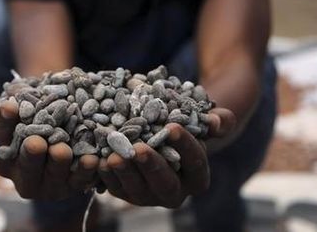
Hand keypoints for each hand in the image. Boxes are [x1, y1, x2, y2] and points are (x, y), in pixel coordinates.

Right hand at [0, 100, 99, 200]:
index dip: (3, 124)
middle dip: (31, 154)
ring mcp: (48, 185)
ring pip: (53, 176)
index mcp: (4, 156)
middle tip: (36, 142)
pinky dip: (86, 170)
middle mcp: (22, 175)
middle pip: (25, 166)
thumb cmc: (33, 122)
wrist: (61, 139)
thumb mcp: (17, 115)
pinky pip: (80, 181)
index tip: (10, 105)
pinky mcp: (72, 187)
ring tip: (62, 150)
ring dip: (58, 163)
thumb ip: (4, 116)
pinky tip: (92, 159)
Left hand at [97, 107, 235, 207]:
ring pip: (137, 190)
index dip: (185, 146)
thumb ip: (216, 120)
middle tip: (139, 149)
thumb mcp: (201, 120)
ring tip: (114, 156)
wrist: (158, 135)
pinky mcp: (125, 193)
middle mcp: (174, 192)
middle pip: (165, 184)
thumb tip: (215, 122)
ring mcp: (148, 196)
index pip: (195, 163)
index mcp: (197, 177)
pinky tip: (99, 160)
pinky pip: (115, 188)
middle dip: (152, 166)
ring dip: (125, 173)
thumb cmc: (184, 126)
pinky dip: (106, 176)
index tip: (172, 127)